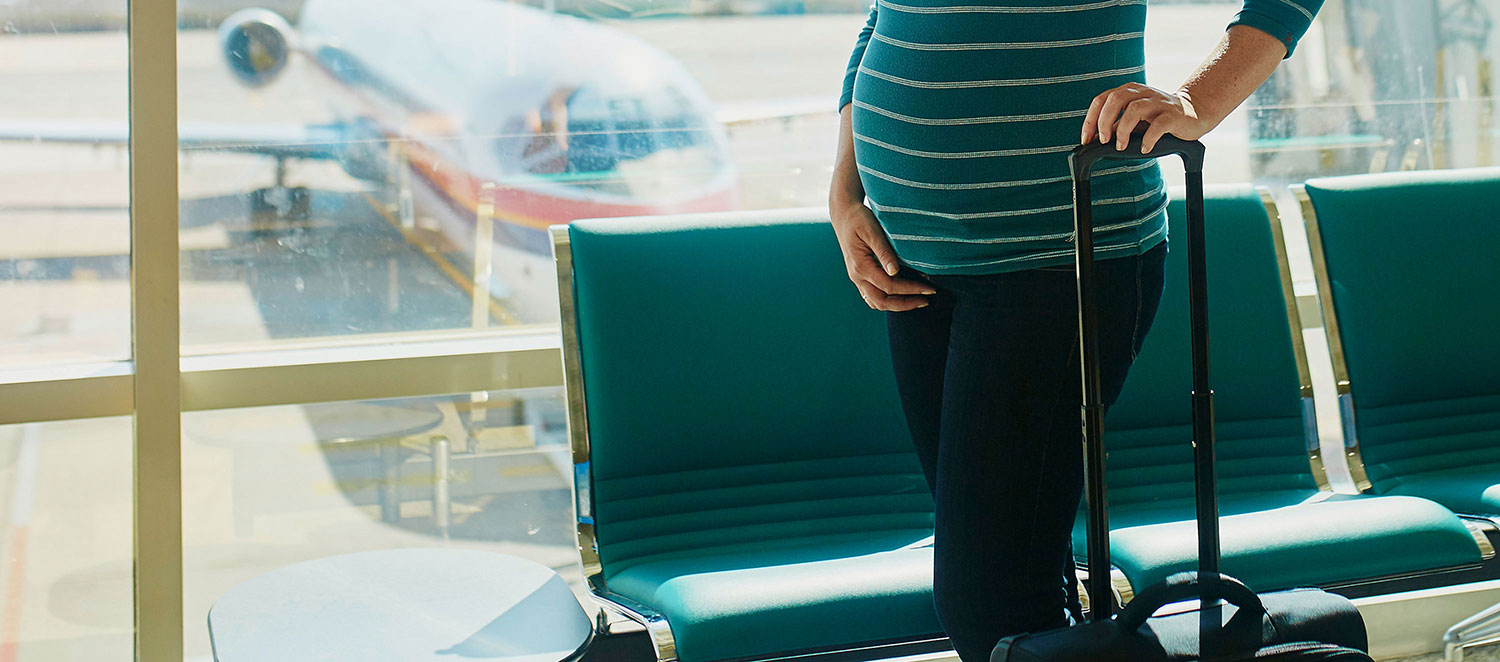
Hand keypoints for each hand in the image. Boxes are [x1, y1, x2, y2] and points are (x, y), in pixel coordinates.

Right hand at [830, 201, 934, 311]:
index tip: (930, 288)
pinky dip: (888, 301)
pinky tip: (903, 296)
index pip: (889, 286)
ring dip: (897, 306)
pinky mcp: (859, 277)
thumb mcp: (873, 231)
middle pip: (882, 301)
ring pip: (876, 303)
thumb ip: (884, 252)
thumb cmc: (859, 219)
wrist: (843, 214)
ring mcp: (856, 279)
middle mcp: (857, 277)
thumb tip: (895, 272)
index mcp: (861, 266)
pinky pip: (872, 297)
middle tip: (927, 300)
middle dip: (906, 304)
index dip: (911, 289)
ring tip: (918, 300)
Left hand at [1080, 83, 1209, 153]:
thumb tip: (1095, 139)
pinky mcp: (1173, 114)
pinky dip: (1148, 138)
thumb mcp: (1133, 120)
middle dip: (1104, 121)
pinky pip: (1159, 125)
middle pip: (1116, 99)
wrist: (1193, 113)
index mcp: (1129, 92)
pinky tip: (1145, 148)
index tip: (1086, 139)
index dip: (1091, 119)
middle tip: (1103, 140)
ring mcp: (1158, 102)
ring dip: (1123, 130)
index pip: (1102, 99)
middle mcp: (1142, 93)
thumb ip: (1115, 126)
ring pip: (1134, 109)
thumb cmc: (1158, 117)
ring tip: (1121, 146)